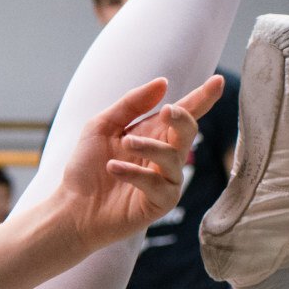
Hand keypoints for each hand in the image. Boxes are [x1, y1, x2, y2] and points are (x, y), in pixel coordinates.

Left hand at [55, 76, 222, 249]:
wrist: (69, 207)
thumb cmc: (86, 167)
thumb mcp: (102, 127)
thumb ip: (131, 104)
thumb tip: (163, 82)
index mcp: (153, 135)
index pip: (183, 114)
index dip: (201, 98)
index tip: (218, 81)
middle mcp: (164, 157)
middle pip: (188, 132)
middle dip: (182, 119)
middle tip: (168, 111)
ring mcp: (166, 181)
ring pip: (173, 158)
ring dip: (149, 147)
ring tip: (125, 144)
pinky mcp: (160, 203)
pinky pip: (158, 185)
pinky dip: (136, 174)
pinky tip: (113, 168)